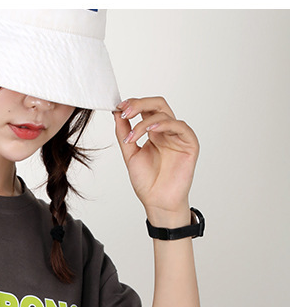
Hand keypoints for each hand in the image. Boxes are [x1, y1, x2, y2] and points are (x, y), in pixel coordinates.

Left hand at [113, 96, 199, 221]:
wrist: (157, 202)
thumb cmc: (147, 182)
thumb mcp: (130, 154)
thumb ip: (124, 133)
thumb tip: (116, 113)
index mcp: (154, 133)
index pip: (146, 109)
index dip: (133, 104)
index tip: (118, 107)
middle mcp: (166, 131)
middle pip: (157, 105)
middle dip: (139, 105)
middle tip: (125, 111)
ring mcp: (178, 136)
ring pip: (165, 114)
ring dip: (146, 121)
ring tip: (132, 135)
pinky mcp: (189, 144)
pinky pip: (180, 127)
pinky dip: (165, 125)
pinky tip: (151, 131)